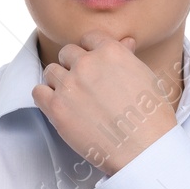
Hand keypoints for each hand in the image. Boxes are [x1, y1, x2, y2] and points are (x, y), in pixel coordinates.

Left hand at [32, 31, 177, 173]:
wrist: (144, 149)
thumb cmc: (151, 116)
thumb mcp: (146, 78)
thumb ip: (128, 58)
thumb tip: (126, 41)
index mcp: (111, 52)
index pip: (89, 38)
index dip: (91, 52)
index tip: (95, 66)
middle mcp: (88, 63)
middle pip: (67, 53)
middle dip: (74, 66)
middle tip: (86, 86)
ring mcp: (70, 85)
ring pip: (51, 71)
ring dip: (60, 82)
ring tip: (75, 99)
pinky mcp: (56, 107)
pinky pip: (38, 91)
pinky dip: (46, 97)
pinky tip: (61, 106)